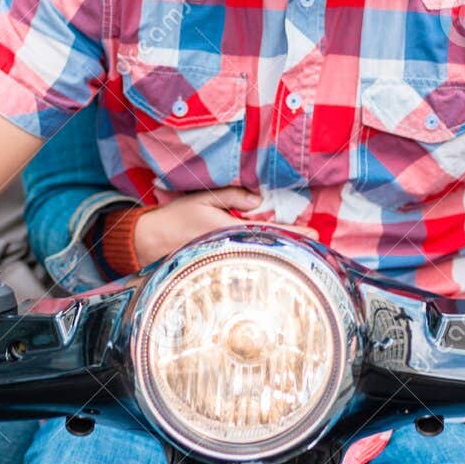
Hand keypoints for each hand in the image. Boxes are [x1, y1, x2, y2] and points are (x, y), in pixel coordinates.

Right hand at [133, 187, 315, 266]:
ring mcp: (224, 260)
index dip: (292, 232)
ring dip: (278, 255)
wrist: (149, 242)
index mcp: (228, 230)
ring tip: (301, 255)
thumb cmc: (175, 217)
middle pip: (267, 248)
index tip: (312, 234)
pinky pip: (243, 263)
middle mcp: (229, 248)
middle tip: (316, 248)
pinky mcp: (217, 267)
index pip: (267, 230)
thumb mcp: (204, 199)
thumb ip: (232, 196)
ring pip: (257, 257)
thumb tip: (259, 199)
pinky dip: (260, 261)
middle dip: (291, 247)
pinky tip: (273, 262)